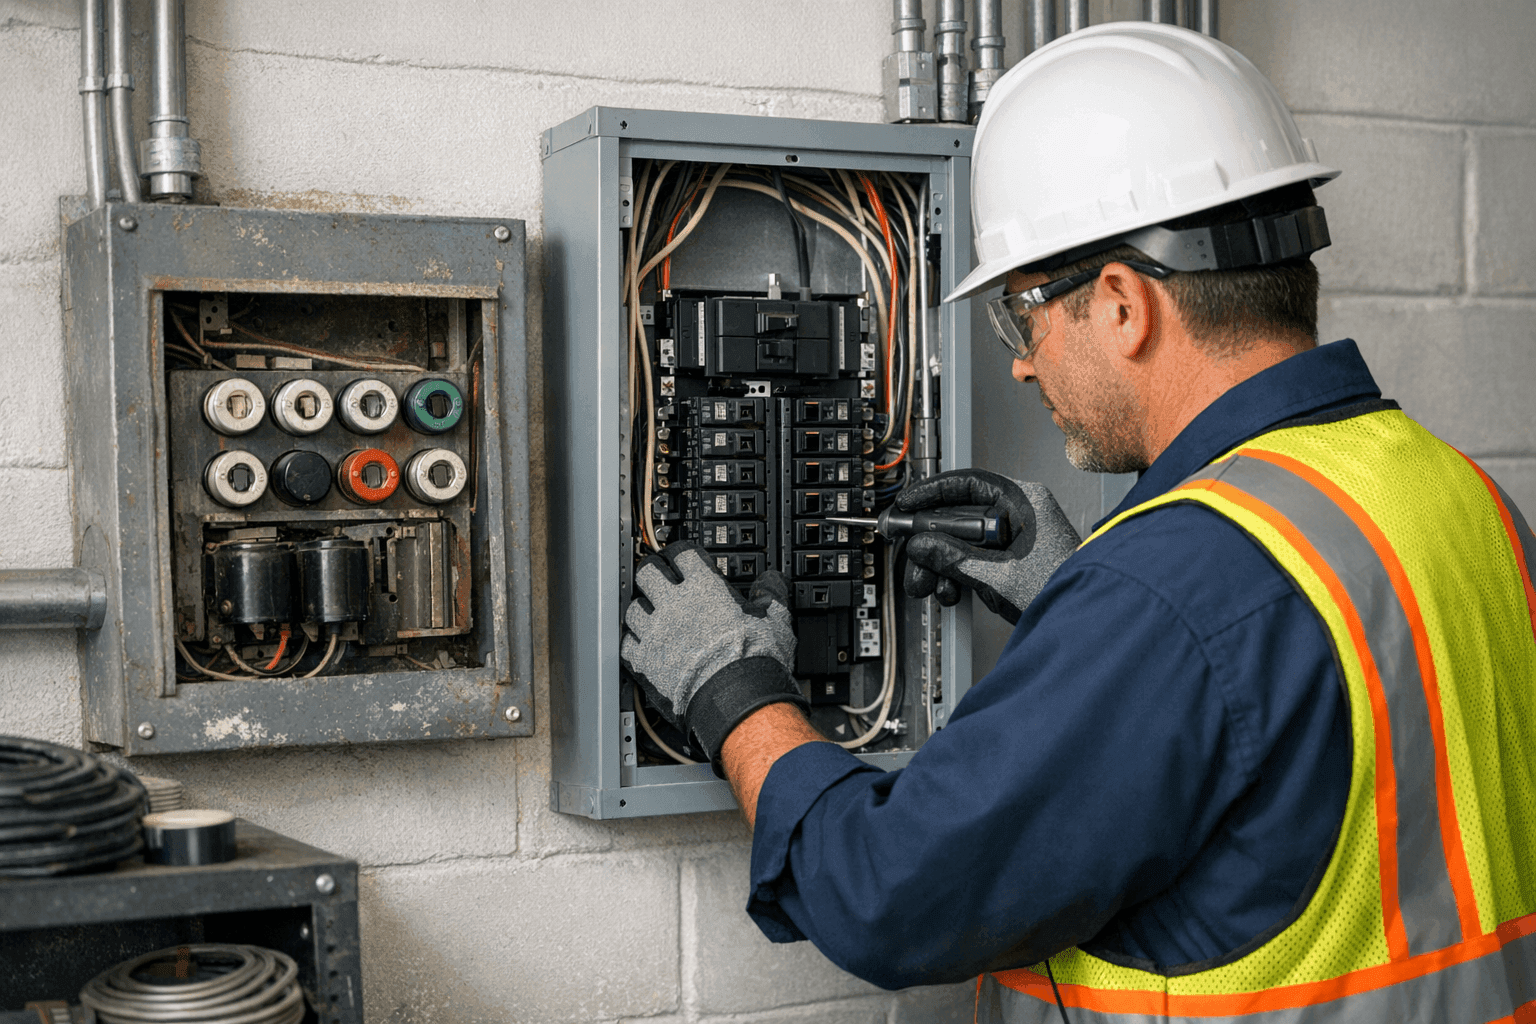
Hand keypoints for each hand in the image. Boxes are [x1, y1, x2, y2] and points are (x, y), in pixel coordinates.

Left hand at [622, 542, 805, 775]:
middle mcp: (675, 605)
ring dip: (641, 608)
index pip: (682, 554)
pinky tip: (642, 645)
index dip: (681, 553)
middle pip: (648, 572)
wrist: (737, 700)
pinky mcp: (645, 662)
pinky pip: (627, 644)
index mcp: (704, 587)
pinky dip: (633, 643)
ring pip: (632, 608)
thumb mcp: (775, 619)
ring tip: (650, 614)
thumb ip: (770, 594)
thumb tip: (772, 581)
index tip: (683, 558)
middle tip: (659, 579)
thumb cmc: (755, 661)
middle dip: (653, 573)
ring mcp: (656, 633)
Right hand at [898, 469, 1080, 624]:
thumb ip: (954, 557)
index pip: (970, 483)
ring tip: (931, 585)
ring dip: (944, 563)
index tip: (907, 504)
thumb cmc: (1062, 592)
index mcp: (1026, 501)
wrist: (1087, 623)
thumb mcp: (998, 576)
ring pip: (966, 539)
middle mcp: (1023, 512)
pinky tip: (952, 589)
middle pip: (962, 515)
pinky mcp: (1017, 555)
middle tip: (912, 556)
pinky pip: (979, 554)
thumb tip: (922, 544)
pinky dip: (961, 571)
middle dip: (933, 543)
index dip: (932, 493)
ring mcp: (1020, 534)